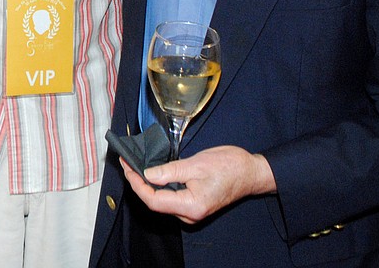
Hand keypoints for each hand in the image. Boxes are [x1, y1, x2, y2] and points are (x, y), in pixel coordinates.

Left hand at [120, 146, 275, 223]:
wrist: (251, 172)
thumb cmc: (229, 166)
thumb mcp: (196, 164)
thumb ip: (170, 171)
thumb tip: (147, 174)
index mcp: (191, 206)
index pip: (154, 200)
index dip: (137, 184)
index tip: (127, 167)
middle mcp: (190, 214)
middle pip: (155, 202)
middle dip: (139, 183)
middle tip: (127, 163)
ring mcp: (192, 211)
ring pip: (162, 201)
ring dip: (147, 185)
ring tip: (135, 166)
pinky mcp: (194, 205)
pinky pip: (171, 198)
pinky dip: (159, 186)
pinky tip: (152, 173)